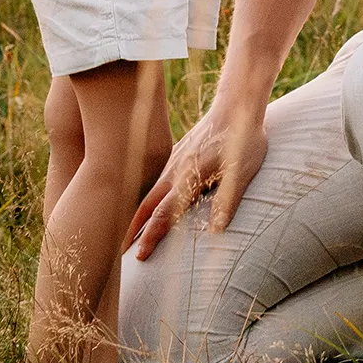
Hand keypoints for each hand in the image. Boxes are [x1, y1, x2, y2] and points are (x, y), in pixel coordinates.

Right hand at [127, 91, 268, 258]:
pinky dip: (146, 195)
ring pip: (149, 191)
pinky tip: (146, 201)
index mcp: (188, 177)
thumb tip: (217, 231)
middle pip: (147, 205)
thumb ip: (227, 200)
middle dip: (132, 229)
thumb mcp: (242, 172)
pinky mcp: (178, 153)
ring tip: (127, 231)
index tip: (138, 256)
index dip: (150, 236)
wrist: (237, 106)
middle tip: (120, 251)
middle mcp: (175, 170)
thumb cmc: (243, 140)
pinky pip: (156, 179)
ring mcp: (174, 160)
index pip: (163, 214)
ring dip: (137, 213)